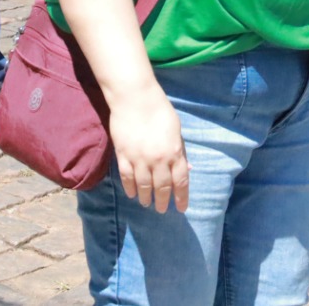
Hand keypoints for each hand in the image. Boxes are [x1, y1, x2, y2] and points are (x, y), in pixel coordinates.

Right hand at [108, 84, 188, 212]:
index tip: (181, 208)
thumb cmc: (160, 110)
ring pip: (143, 185)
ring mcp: (139, 159)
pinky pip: (127, 177)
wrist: (135, 99)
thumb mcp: (176, 130)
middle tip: (161, 210)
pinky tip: (132, 194)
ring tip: (147, 204)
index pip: (180, 181)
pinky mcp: (123, 155)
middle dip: (162, 201)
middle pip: (161, 187)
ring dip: (146, 197)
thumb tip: (185, 168)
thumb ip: (179, 150)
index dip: (181, 197)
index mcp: (174, 153)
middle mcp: (158, 160)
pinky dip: (130, 188)